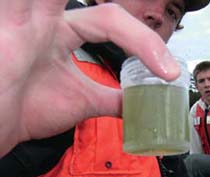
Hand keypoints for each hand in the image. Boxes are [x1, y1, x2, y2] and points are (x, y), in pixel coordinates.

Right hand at [0, 0, 179, 156]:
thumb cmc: (26, 109)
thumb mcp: (81, 101)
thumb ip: (113, 99)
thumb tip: (143, 104)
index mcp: (63, 30)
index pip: (112, 20)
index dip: (144, 42)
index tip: (168, 71)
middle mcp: (45, 16)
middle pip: (99, 5)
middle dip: (124, 22)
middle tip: (154, 47)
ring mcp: (23, 14)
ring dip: (108, 16)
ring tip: (119, 23)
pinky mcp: (6, 19)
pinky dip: (31, 1)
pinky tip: (45, 7)